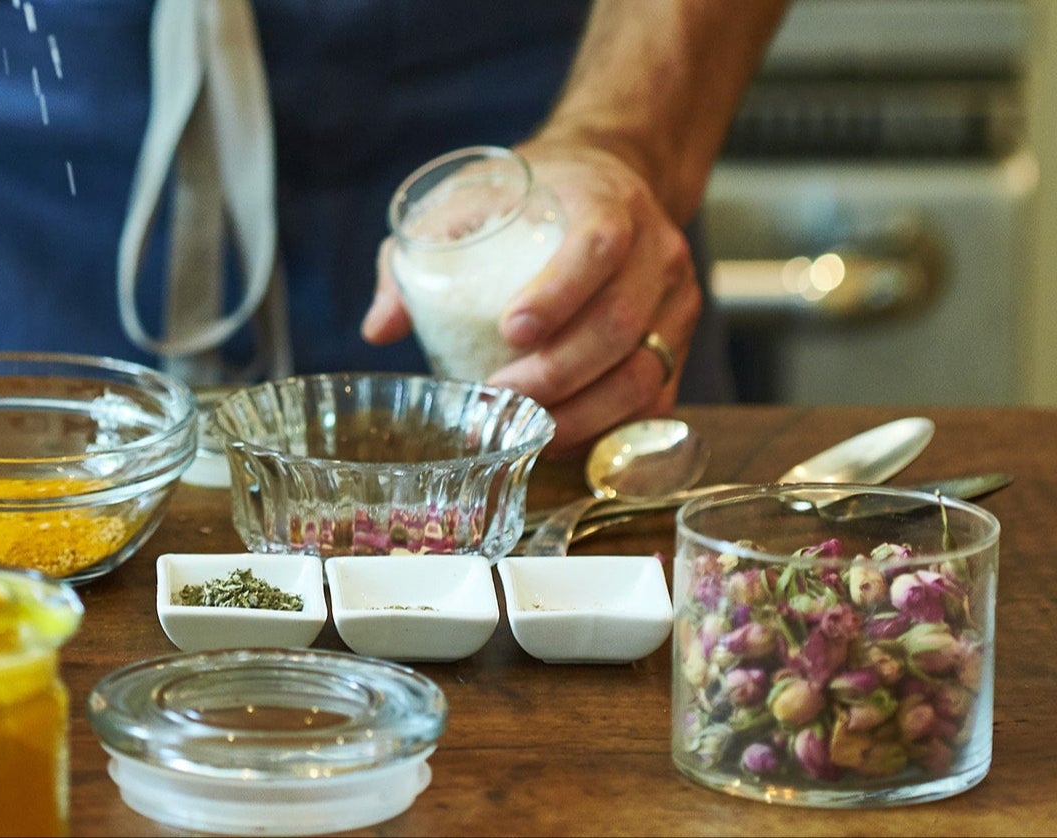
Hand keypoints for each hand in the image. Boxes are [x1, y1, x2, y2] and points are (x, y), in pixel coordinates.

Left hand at [364, 139, 700, 451]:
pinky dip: (610, 428)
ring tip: (526, 428)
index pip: (597, 247)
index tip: (510, 330)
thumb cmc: (529, 196)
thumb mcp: (468, 201)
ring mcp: (675, 299)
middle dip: (556, 374)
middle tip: (498, 396)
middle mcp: (655, 250)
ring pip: (644, 372)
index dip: (559, 294)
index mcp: (606, 202)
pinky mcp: (677, 341)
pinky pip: (656, 399)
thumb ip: (420, 254)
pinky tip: (562, 439)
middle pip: (619, 323)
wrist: (607, 180)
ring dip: (583, 414)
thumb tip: (379, 328)